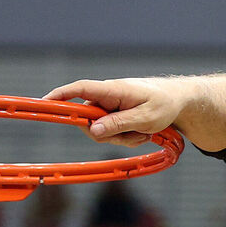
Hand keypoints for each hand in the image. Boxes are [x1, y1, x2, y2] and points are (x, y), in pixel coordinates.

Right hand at [44, 77, 185, 147]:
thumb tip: (93, 130)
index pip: (80, 89)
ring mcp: (112, 107)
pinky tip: (143, 133)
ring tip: (144, 132)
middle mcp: (108, 97)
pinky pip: (111, 133)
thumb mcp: (147, 117)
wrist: (182, 102)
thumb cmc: (166, 104)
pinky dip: (126, 137)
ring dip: (122, 137)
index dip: (60, 95)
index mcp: (114, 90)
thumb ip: (120, 123)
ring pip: (101, 131)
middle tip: (133, 134)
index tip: (44, 103)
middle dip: (107, 134)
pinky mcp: (116, 116)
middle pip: (88, 120)